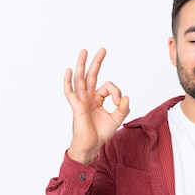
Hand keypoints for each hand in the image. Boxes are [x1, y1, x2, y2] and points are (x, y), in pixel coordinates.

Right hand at [64, 48, 129, 163]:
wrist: (92, 146)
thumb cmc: (101, 133)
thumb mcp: (117, 119)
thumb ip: (123, 108)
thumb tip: (126, 96)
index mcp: (97, 99)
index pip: (108, 86)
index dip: (116, 92)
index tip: (119, 102)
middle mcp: (88, 97)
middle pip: (92, 75)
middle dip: (97, 62)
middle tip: (103, 49)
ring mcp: (81, 100)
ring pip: (80, 79)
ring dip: (82, 64)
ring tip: (84, 51)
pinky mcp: (76, 107)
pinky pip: (70, 92)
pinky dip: (68, 81)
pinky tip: (69, 70)